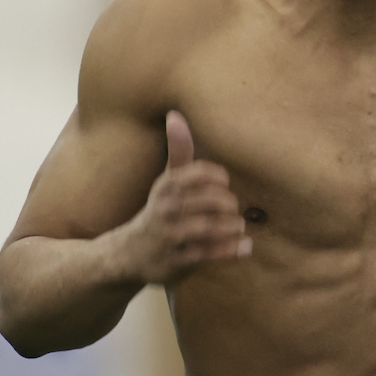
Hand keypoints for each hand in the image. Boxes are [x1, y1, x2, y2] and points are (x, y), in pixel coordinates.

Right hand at [124, 110, 250, 283]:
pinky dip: (231, 250)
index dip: (219, 178)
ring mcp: (172, 236)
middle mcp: (167, 210)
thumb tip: (175, 114)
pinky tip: (245, 246)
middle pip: (210, 201)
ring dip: (232, 226)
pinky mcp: (178, 260)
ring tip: (238, 226)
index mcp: (167, 186)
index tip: (225, 184)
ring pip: (211, 227)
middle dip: (229, 204)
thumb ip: (178, 150)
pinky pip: (209, 254)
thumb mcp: (166, 180)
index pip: (200, 173)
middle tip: (233, 209)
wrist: (130, 253)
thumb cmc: (159, 209)